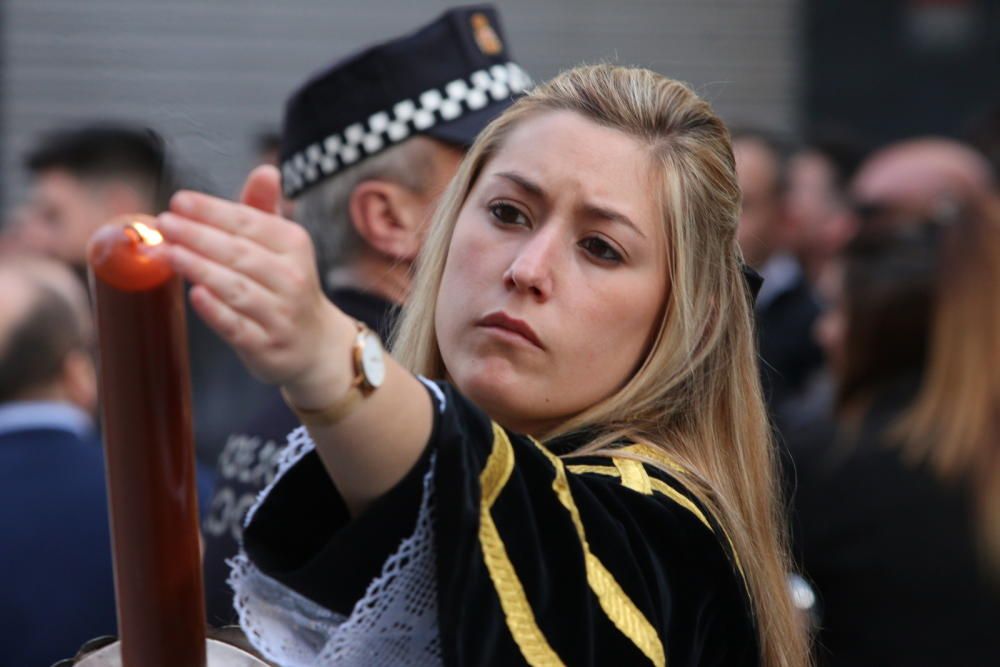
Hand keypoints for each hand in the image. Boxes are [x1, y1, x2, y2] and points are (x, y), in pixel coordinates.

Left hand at [157, 166, 350, 391]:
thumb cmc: (286, 285)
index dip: (213, 211)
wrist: (315, 344)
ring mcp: (281, 315)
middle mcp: (292, 278)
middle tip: (165, 223)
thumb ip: (264, 209)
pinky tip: (195, 295)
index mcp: (294, 245)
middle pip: (240, 254)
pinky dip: (216, 311)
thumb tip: (266, 171)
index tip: (179, 201)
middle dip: (199, 236)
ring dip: (200, 268)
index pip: (250, 222)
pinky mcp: (267, 346)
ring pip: (237, 288)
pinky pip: (238, 326)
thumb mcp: (283, 245)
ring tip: (168, 252)